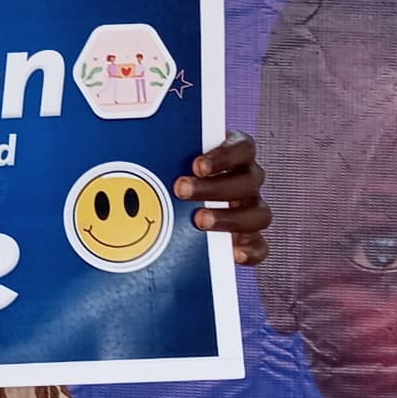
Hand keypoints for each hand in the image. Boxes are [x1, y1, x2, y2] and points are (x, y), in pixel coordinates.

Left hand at [175, 130, 270, 265]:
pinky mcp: (250, 238)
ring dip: (229, 218)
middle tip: (181, 190)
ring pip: (258, 214)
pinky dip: (250, 251)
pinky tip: (232, 253)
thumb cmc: (175, 170)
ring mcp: (252, 209)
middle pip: (248, 181)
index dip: (224, 156)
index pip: (243, 148)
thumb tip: (136, 144)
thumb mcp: (174, 158)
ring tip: (198, 221)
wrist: (179, 201)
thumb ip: (169, 153)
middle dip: (214, 188)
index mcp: (236, 154)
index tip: (197, 165)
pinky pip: (260, 247)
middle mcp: (248, 180)